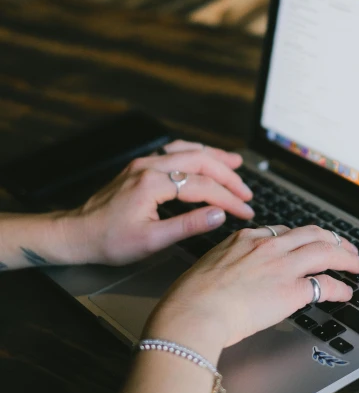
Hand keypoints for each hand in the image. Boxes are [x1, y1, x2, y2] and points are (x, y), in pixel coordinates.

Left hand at [66, 140, 253, 265]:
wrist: (78, 233)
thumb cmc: (110, 241)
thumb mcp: (152, 241)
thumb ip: (189, 225)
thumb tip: (220, 215)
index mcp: (152, 184)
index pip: (202, 187)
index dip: (228, 199)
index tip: (245, 211)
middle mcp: (149, 166)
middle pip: (200, 162)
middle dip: (228, 176)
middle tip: (246, 192)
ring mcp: (144, 163)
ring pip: (188, 151)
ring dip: (214, 158)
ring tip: (236, 164)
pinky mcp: (140, 166)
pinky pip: (174, 151)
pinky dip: (195, 153)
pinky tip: (205, 157)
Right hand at [145, 225, 358, 348]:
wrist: (195, 312)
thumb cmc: (191, 298)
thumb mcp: (207, 267)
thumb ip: (226, 265)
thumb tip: (229, 277)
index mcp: (244, 238)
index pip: (282, 232)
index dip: (300, 238)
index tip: (307, 243)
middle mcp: (267, 246)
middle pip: (311, 234)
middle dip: (331, 238)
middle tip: (344, 246)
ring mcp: (282, 265)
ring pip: (326, 250)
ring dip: (346, 256)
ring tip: (357, 263)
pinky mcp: (291, 289)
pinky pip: (325, 283)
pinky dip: (340, 287)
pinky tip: (345, 292)